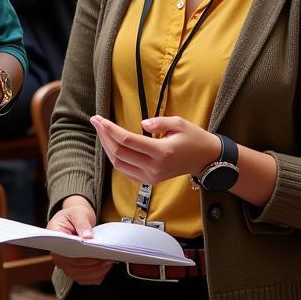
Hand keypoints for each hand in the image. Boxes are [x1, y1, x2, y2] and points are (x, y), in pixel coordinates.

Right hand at [47, 197, 111, 284]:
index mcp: (54, 239)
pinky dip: (95, 276)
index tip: (97, 254)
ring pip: (80, 276)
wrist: (75, 218)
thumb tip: (87, 237)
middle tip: (107, 258)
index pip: (67, 254)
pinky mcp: (74, 270)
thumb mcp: (78, 213)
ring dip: (96, 271)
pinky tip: (104, 268)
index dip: (83, 256)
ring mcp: (65, 265)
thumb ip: (82, 224)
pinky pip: (84, 279)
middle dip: (93, 264)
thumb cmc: (74, 215)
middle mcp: (57, 255)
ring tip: (108, 262)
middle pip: (75, 267)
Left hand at [91, 115, 219, 183]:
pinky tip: (110, 145)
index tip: (99, 119)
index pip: (127, 141)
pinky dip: (114, 158)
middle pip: (119, 153)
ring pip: (119, 164)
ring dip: (106, 147)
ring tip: (100, 131)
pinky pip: (125, 171)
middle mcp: (154, 167)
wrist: (205, 160)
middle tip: (95, 121)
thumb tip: (142, 123)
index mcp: (161, 152)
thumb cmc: (194, 138)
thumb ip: (159, 122)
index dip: (110, 130)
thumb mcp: (179, 123)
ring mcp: (151, 177)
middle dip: (104, 136)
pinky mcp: (149, 180)